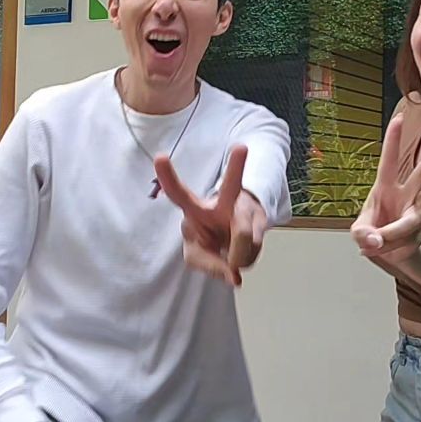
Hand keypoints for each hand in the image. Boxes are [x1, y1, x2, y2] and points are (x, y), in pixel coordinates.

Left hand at [154, 145, 266, 285]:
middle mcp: (221, 201)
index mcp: (194, 208)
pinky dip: (247, 258)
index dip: (168, 177)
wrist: (235, 239)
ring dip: (238, 256)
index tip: (160, 156)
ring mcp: (244, 208)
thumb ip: (210, 266)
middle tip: (241, 147)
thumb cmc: (208, 240)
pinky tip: (243, 251)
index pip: (178, 192)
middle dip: (236, 167)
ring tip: (233, 256)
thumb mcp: (197, 256)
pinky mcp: (260, 219)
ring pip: (244, 235)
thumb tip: (235, 274)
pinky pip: (255, 246)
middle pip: (230, 186)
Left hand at [351, 115, 420, 266]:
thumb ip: (362, 234)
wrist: (388, 254)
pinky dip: (389, 250)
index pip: (389, 160)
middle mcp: (404, 196)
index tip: (399, 118)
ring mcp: (414, 215)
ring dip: (388, 238)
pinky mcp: (419, 234)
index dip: (393, 140)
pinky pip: (404, 243)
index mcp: (384, 187)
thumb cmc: (371, 233)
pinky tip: (385, 250)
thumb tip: (376, 239)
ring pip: (408, 224)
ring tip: (375, 243)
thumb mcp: (358, 232)